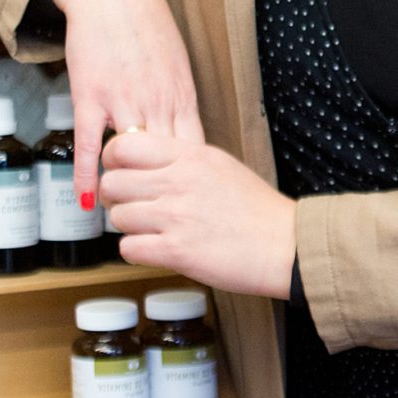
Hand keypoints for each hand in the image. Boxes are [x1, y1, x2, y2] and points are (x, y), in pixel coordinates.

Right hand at [45, 0, 203, 207]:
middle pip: (167, 164)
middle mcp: (159, 102)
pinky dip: (88, 175)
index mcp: (182, 96)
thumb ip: (179, 101)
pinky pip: (91, 144)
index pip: (194, 153)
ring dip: (128, 193)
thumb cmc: (144, 25)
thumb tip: (185, 134)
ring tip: (124, 222)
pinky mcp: (91, 95)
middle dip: (165, 198)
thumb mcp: (174, 64)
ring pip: (133, 159)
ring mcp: (124, 100)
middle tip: (161, 229)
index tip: (193, 210)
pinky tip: (86, 201)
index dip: (193, 185)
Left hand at [99, 131, 296, 299]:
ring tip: (148, 229)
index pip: (125, 145)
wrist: (284, 244)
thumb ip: (182, 159)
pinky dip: (137, 251)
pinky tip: (154, 248)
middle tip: (128, 204)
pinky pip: (128, 248)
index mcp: (190, 155)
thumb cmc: (258, 209)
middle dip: (116, 197)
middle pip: (113, 182)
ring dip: (128, 226)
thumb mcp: (219, 165)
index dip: (113, 160)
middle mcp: (178, 182)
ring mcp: (175, 217)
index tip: (119, 170)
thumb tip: (147, 162)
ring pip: (118, 216)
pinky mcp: (175, 251)